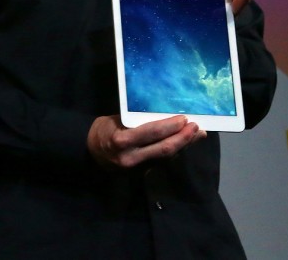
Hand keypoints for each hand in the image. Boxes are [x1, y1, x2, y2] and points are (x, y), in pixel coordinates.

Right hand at [86, 114, 205, 169]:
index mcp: (122, 141)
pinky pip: (162, 161)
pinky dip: (175, 151)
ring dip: (184, 145)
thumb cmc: (103, 130)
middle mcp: (131, 157)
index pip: (151, 133)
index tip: (184, 118)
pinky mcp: (142, 173)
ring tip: (198, 134)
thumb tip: (164, 115)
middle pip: (164, 149)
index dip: (170, 126)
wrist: (90, 153)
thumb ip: (138, 120)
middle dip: (183, 138)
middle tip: (197, 127)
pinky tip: (184, 143)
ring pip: (167, 157)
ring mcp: (137, 168)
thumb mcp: (116, 120)